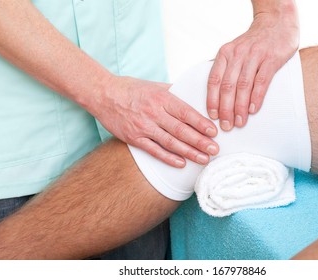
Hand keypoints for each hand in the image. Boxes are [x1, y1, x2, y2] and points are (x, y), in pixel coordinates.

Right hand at [95, 76, 218, 167]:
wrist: (103, 94)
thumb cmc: (131, 89)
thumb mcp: (154, 85)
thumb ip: (173, 92)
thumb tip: (192, 95)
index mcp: (162, 98)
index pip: (186, 112)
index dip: (201, 123)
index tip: (214, 132)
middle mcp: (154, 113)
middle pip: (181, 130)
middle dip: (200, 141)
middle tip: (215, 150)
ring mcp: (144, 126)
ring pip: (171, 142)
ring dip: (189, 152)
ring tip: (204, 159)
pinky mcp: (134, 138)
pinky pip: (154, 150)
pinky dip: (168, 158)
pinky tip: (181, 163)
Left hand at [207, 0, 298, 130]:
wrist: (276, 23)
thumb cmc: (253, 43)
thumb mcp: (234, 51)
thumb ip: (227, 70)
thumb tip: (218, 98)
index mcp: (224, 54)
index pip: (214, 81)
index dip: (212, 100)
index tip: (213, 117)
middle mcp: (237, 54)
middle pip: (227, 87)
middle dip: (225, 109)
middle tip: (226, 126)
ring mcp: (254, 56)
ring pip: (243, 86)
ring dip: (240, 108)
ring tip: (239, 123)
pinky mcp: (271, 58)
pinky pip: (262, 81)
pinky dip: (256, 98)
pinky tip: (252, 110)